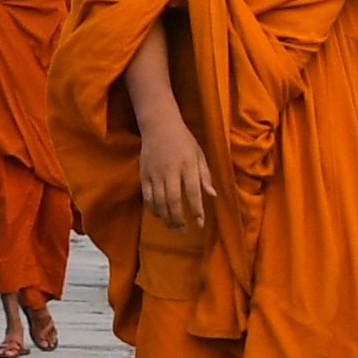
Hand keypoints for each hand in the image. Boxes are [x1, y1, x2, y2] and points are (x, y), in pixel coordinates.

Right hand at [135, 104, 217, 232]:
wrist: (159, 125)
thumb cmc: (183, 141)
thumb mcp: (199, 154)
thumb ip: (205, 176)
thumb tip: (213, 195)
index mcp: (187, 164)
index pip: (193, 192)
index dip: (197, 210)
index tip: (200, 224)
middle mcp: (170, 170)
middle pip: (173, 201)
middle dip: (178, 220)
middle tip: (184, 231)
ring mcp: (155, 173)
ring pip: (158, 202)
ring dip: (166, 218)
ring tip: (173, 227)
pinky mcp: (143, 174)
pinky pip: (147, 197)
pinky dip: (153, 209)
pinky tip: (160, 215)